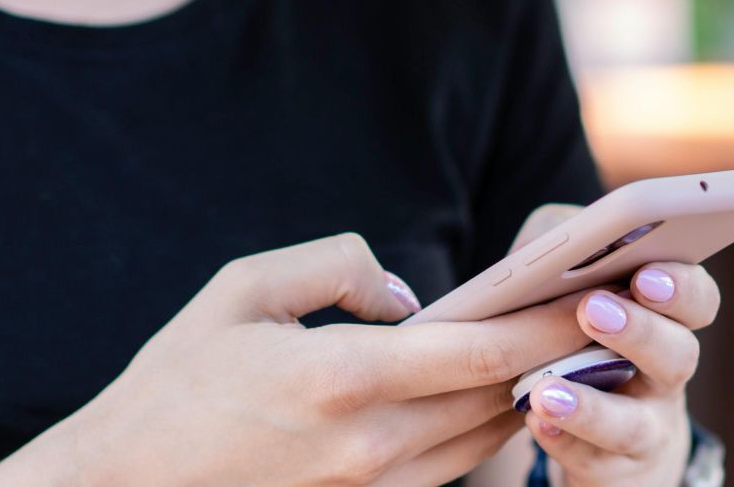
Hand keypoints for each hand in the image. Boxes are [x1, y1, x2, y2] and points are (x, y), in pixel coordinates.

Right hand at [67, 231, 600, 485]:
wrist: (123, 484)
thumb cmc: (176, 379)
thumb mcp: (243, 289)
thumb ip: (336, 268)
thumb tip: (408, 293)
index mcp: (342, 380)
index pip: (481, 353)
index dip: (551, 321)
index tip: (600, 287)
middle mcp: (369, 447)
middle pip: (501, 401)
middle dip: (562, 354)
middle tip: (610, 305)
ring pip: (483, 441)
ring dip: (534, 394)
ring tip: (571, 342)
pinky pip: (448, 468)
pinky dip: (483, 428)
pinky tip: (501, 390)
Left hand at [516, 212, 721, 486]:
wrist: (594, 431)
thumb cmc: (581, 336)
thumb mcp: (581, 288)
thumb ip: (575, 257)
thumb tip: (556, 242)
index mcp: (666, 319)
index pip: (696, 299)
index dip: (680, 288)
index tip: (646, 274)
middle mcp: (667, 374)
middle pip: (678, 355)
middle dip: (639, 332)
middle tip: (594, 309)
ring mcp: (646, 427)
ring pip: (633, 423)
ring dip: (590, 406)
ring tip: (546, 390)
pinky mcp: (614, 470)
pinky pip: (594, 462)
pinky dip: (562, 440)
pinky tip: (534, 421)